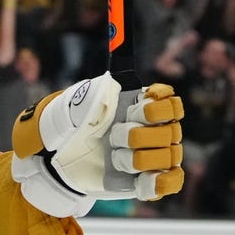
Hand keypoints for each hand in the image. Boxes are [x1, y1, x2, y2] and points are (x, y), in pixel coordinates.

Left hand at [10, 73, 183, 216]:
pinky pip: (171, 181)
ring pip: (169, 156)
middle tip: (112, 137)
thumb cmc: (74, 126)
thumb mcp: (78, 105)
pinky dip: (157, 182)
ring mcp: (155, 155)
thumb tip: (117, 52)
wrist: (63, 158)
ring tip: (114, 158)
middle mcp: (155, 129)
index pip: (171, 102)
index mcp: (142, 106)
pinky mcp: (150, 180)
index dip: (157, 107)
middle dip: (137, 135)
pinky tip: (139, 180)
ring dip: (138, 159)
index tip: (136, 109)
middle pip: (171, 131)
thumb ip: (97, 87)